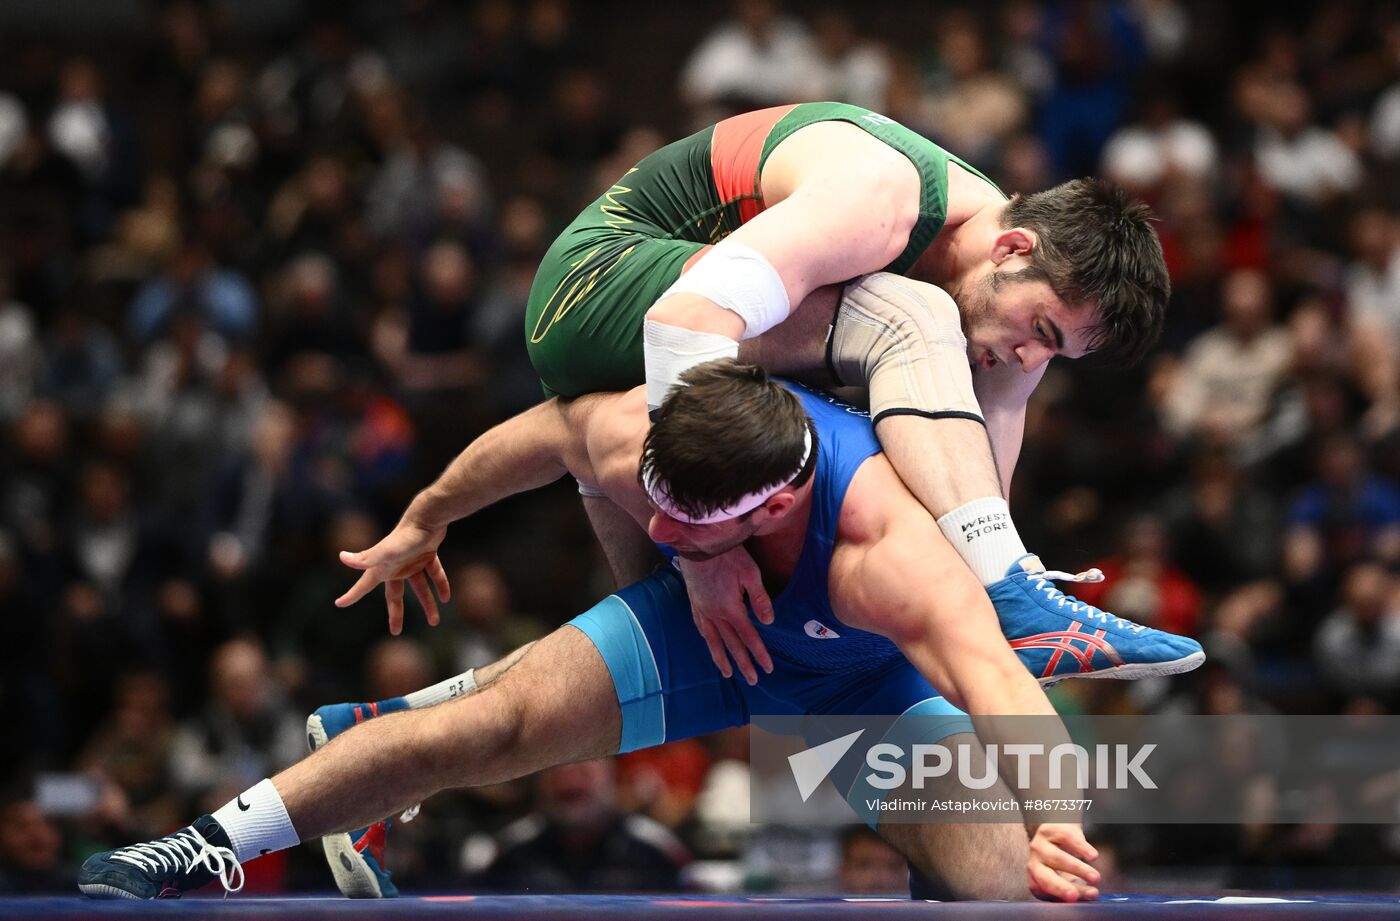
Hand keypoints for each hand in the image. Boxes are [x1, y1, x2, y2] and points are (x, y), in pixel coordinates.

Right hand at [336, 518, 449, 634]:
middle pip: (394, 594)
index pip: (364, 585)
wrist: (428, 516)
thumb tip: (341, 557)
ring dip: (427, 603)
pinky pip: (434, 574)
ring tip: (434, 622)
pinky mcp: (427, 554)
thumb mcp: (386, 551)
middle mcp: (396, 566)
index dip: (352, 595)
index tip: (339, 603)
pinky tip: (446, 598)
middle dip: (395, 613)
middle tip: (395, 631)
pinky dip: (440, 584)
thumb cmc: (405, 536)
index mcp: (382, 567)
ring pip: (419, 587)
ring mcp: (412, 561)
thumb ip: (365, 558)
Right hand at [678, 547, 774, 685]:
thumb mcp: (750, 573)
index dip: (759, 654)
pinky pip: (701, 627)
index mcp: (732, 609)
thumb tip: (769, 621)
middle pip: (731, 645)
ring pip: (713, 641)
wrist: (698, 543)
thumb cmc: (728, 555)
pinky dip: (707, 640)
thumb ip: (760, 599)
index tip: (767, 668)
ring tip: (727, 673)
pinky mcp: (694, 603)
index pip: (749, 637)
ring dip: (721, 658)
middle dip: (743, 663)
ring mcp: (703, 610)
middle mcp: (715, 614)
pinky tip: (710, 644)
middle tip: (752, 680)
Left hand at [1027, 823, 1099, 901]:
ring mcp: (1039, 846)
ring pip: (1057, 858)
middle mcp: (1033, 864)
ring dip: (1078, 869)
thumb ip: (1078, 889)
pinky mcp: (1049, 829)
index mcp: (1036, 880)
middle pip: (1044, 878)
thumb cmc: (1065, 862)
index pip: (1045, 891)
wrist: (1059, 834)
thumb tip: (1092, 894)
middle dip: (1059, 887)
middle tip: (1074, 895)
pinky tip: (1093, 856)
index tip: (1076, 900)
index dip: (1060, 896)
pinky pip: (1065, 838)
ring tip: (1095, 877)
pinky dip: (1081, 848)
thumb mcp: (1069, 878)